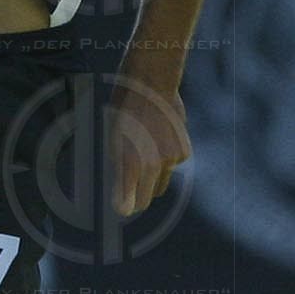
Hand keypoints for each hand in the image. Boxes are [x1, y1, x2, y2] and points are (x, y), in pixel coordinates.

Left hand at [110, 78, 190, 217]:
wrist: (151, 84)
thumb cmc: (123, 110)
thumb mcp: (111, 139)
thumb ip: (117, 167)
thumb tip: (119, 190)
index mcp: (130, 164)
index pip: (128, 204)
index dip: (123, 208)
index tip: (119, 209)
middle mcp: (152, 166)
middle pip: (146, 198)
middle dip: (137, 197)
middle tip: (128, 193)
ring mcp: (171, 160)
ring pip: (160, 182)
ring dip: (151, 177)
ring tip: (142, 153)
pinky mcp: (183, 152)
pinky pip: (172, 166)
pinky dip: (165, 160)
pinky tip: (158, 140)